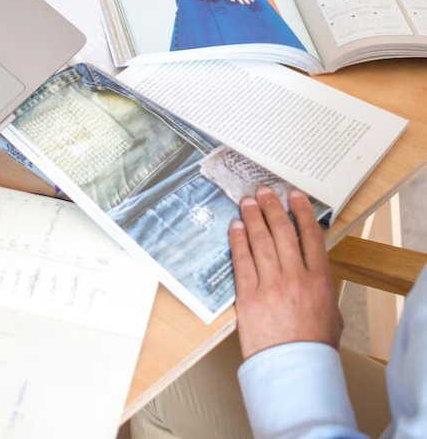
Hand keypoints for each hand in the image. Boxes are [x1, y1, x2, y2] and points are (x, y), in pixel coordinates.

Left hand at [229, 187, 342, 360]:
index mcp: (319, 280)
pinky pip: (241, 261)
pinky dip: (238, 241)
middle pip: (283, 232)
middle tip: (264, 192)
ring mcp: (271, 285)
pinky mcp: (249, 296)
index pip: (311, 236)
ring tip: (247, 202)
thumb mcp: (330, 313)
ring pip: (261, 241)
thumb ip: (320, 286)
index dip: (301, 212)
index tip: (294, 196)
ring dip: (253, 218)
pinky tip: (235, 227)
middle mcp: (296, 277)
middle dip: (273, 208)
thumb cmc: (313, 346)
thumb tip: (310, 268)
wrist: (294, 371)